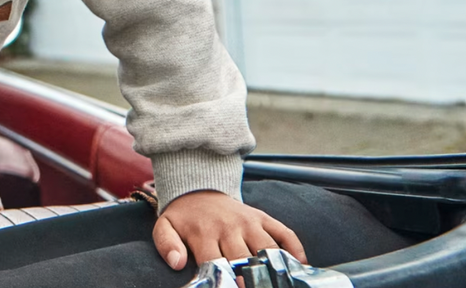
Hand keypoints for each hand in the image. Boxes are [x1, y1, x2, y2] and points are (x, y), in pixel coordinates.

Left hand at [152, 190, 305, 271]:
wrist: (198, 187)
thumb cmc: (184, 217)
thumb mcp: (165, 227)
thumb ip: (167, 245)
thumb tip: (177, 264)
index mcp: (204, 232)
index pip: (215, 264)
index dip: (224, 282)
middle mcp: (229, 227)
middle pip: (244, 260)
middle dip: (249, 280)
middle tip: (254, 287)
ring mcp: (249, 221)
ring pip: (267, 249)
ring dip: (274, 269)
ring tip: (277, 282)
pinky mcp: (263, 217)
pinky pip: (284, 233)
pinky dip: (295, 250)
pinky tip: (300, 266)